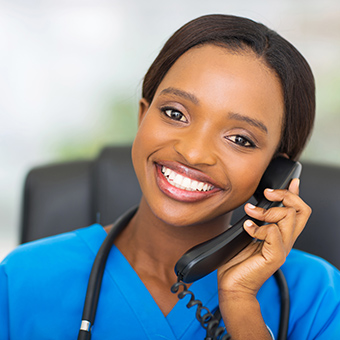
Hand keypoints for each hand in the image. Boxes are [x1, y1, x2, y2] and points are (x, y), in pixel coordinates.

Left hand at [217, 178, 311, 337]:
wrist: (233, 286)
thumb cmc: (237, 262)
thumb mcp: (248, 235)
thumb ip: (256, 221)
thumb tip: (253, 205)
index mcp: (281, 236)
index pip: (299, 212)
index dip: (296, 194)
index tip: (291, 182)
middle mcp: (285, 241)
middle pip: (301, 210)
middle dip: (285, 195)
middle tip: (267, 193)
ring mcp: (281, 250)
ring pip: (288, 217)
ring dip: (266, 210)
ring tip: (250, 212)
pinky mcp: (274, 257)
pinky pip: (272, 232)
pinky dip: (257, 226)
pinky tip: (247, 228)